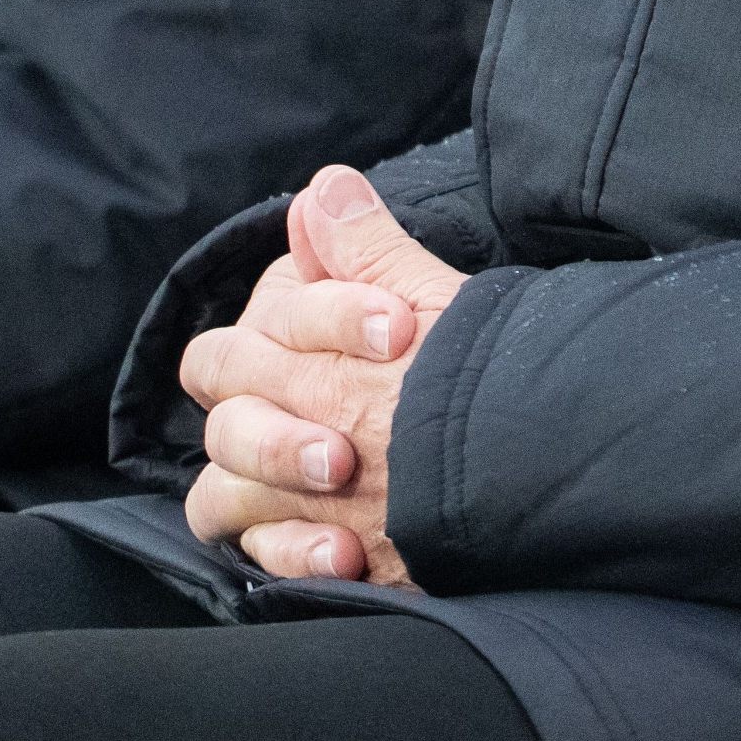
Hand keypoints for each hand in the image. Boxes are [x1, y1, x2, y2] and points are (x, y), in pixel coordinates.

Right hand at [180, 166, 463, 586]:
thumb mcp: (434, 306)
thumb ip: (371, 251)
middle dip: (280, 409)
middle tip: (347, 435)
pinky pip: (258, 549)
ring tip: (343, 472)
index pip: (270, 315)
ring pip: (218, 475)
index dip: (332, 316)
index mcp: (293, 324)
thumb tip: (325, 188)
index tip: (401, 328)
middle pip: (221, 387)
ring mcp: (273, 471)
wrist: (522, 458)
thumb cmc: (471, 368)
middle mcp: (270, 391)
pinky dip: (295, 552)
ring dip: (277, 469)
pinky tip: (345, 553)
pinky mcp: (294, 536)